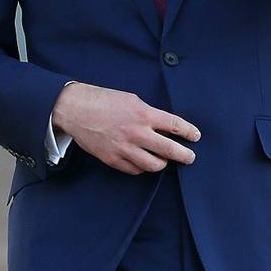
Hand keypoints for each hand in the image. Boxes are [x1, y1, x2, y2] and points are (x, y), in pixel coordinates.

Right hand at [52, 83, 198, 174]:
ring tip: (164, 160)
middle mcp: (137, 133)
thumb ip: (149, 113)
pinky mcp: (113, 159)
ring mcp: (124, 149)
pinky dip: (142, 167)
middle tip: (190, 157)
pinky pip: (135, 170)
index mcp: (144, 114)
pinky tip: (143, 162)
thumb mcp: (131, 99)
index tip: (195, 137)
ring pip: (154, 165)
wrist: (75, 109)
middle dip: (184, 156)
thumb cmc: (103, 100)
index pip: (176, 126)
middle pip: (170, 150)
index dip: (189, 133)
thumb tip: (165, 126)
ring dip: (162, 163)